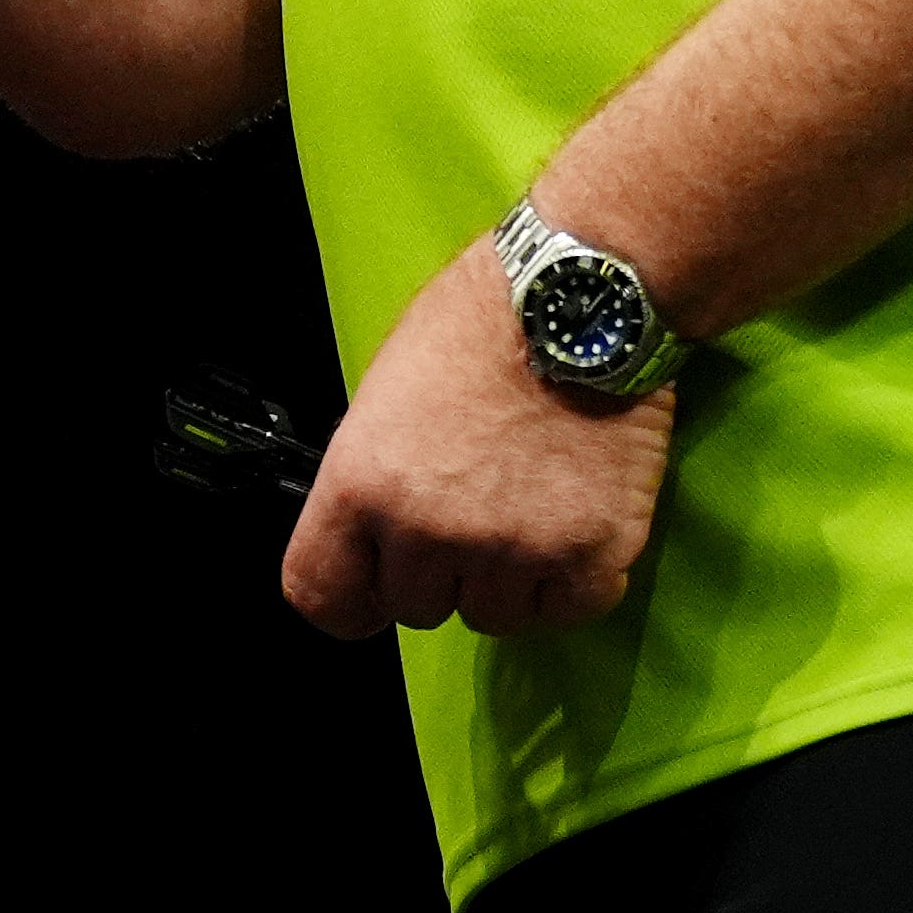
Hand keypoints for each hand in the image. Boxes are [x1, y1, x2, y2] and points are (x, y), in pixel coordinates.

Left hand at [283, 242, 674, 641]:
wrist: (584, 295)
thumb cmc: (483, 320)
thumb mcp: (387, 393)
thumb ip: (377, 476)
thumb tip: (380, 531)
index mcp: (362, 483)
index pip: (323, 595)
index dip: (351, 600)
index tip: (372, 595)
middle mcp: (427, 529)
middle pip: (417, 608)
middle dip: (441, 573)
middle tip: (477, 511)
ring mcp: (510, 548)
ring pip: (494, 617)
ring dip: (508, 579)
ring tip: (532, 505)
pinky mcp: (589, 554)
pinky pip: (568, 610)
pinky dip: (573, 580)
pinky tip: (576, 523)